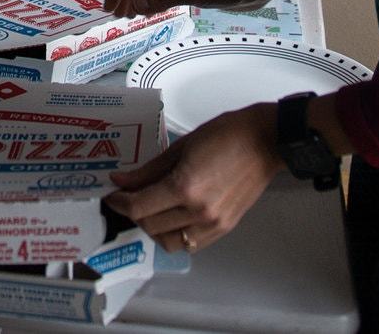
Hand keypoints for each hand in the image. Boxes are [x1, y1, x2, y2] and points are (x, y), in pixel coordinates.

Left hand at [104, 103, 281, 252]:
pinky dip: (176, 234)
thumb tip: (122, 180)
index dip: (119, 202)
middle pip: (150, 226)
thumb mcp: (181, 146)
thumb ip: (149, 169)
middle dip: (134, 212)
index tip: (113, 194)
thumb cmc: (228, 135)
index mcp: (185, 188)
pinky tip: (174, 215)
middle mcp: (198, 212)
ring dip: (154, 227)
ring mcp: (213, 223)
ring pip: (169, 242)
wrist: (265, 141)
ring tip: (152, 208)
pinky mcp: (224, 228)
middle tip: (129, 196)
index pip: (139, 207)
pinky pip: (191, 244)